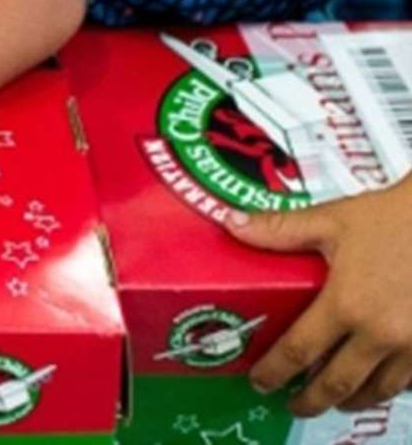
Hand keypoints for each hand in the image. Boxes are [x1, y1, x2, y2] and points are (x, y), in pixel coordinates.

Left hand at [230, 178, 411, 413]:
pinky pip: (409, 380)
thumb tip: (229, 222)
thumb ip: (279, 229)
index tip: (260, 382)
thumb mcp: (331, 219)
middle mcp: (379, 334)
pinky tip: (377, 382)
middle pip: (338, 382)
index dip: (275, 371)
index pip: (299, 350)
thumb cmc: (390, 218)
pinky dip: (388, 387)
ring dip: (352, 399)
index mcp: (345, 305)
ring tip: (334, 400)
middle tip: (293, 405)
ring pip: (379, 389)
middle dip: (312, 400)